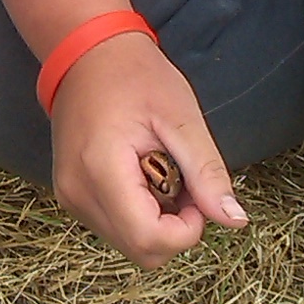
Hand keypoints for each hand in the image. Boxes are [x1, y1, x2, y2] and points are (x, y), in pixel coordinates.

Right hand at [47, 30, 247, 268]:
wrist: (86, 52)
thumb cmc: (135, 75)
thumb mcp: (181, 117)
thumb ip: (207, 172)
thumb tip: (234, 220)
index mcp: (101, 170)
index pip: (148, 239)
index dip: (186, 230)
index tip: (196, 195)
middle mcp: (77, 192)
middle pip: (140, 250)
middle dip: (174, 228)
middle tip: (183, 181)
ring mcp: (69, 197)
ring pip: (129, 244)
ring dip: (157, 222)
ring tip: (161, 172)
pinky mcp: (70, 195)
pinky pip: (114, 227)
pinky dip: (139, 214)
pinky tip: (143, 176)